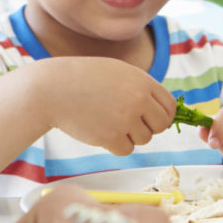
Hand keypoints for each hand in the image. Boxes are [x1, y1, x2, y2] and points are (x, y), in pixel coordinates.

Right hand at [36, 57, 177, 157]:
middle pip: (160, 125)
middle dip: (149, 127)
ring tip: (110, 122)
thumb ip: (141, 88)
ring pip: (143, 139)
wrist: (52, 89)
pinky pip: (126, 149)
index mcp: (143, 81)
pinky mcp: (109, 136)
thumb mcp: (118, 72)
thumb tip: (162, 110)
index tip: (152, 118)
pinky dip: (116, 145)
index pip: (169, 106)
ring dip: (130, 136)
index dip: (163, 115)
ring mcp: (124, 119)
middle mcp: (138, 100)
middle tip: (131, 123)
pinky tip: (102, 131)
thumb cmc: (84, 78)